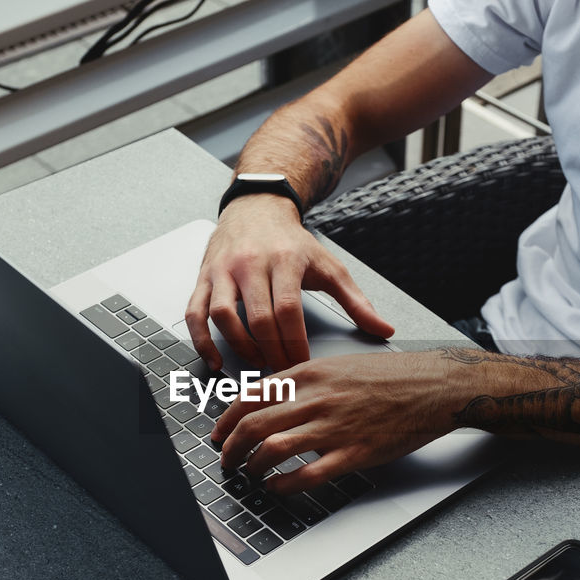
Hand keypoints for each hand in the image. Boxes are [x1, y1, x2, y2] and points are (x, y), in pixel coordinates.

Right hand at [185, 194, 393, 371]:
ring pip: (224, 316)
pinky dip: (202, 340)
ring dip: (240, 347)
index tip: (303, 365)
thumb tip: (383, 329)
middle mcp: (251, 263)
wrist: (257, 207)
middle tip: (283, 373)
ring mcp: (224, 270)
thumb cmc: (292, 242)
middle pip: (259, 318)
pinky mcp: (204, 277)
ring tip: (257, 364)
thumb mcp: (329, 266)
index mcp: (285, 260)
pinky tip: (216, 360)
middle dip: (272, 352)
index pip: (288, 310)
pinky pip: (195, 312)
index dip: (295, 343)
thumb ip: (356, 301)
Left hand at [211, 351, 462, 494]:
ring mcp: (334, 427)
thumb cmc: (389, 376)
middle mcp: (316, 398)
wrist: (431, 386)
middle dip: (231, 446)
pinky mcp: (353, 452)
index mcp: (309, 374)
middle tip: (226, 459)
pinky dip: (284, 484)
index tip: (220, 432)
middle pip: (254, 424)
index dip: (227, 418)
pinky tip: (277, 487)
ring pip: (273, 449)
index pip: (251, 395)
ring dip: (253, 466)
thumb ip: (303, 381)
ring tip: (249, 474)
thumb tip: (270, 398)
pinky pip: (307, 474)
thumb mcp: (337, 365)